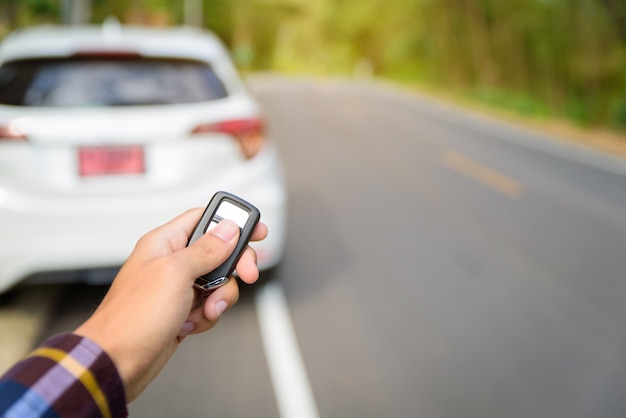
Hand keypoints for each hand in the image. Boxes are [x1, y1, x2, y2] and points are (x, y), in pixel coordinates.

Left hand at [74, 208, 267, 401]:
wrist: (117, 363)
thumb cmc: (132, 318)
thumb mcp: (176, 273)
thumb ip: (207, 249)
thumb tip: (229, 229)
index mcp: (165, 242)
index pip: (205, 218)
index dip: (232, 222)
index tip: (256, 230)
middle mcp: (171, 262)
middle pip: (219, 252)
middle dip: (235, 266)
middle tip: (246, 274)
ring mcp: (177, 288)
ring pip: (218, 282)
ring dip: (219, 297)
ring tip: (205, 309)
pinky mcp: (181, 311)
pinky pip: (209, 305)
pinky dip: (207, 316)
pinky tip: (190, 323)